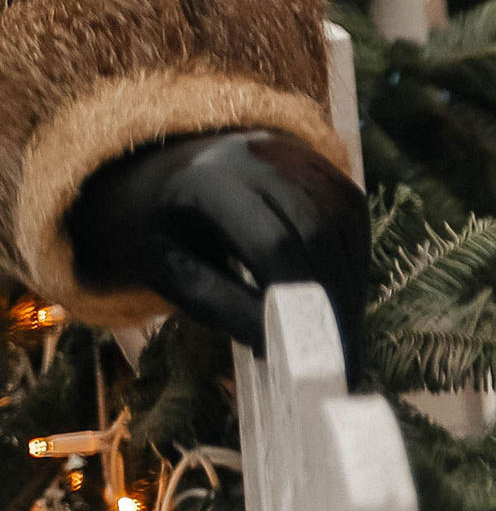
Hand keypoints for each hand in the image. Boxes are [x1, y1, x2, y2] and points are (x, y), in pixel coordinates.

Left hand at [67, 127, 367, 378]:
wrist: (157, 172)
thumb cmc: (158, 228)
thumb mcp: (167, 270)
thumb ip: (220, 305)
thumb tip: (278, 343)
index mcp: (205, 178)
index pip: (271, 243)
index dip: (294, 300)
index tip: (303, 352)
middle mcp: (254, 153)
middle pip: (315, 232)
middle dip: (331, 300)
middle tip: (338, 359)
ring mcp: (290, 151)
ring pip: (340, 223)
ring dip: (349, 285)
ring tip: (341, 338)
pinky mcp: (314, 161)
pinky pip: (349, 214)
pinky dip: (352, 260)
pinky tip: (341, 299)